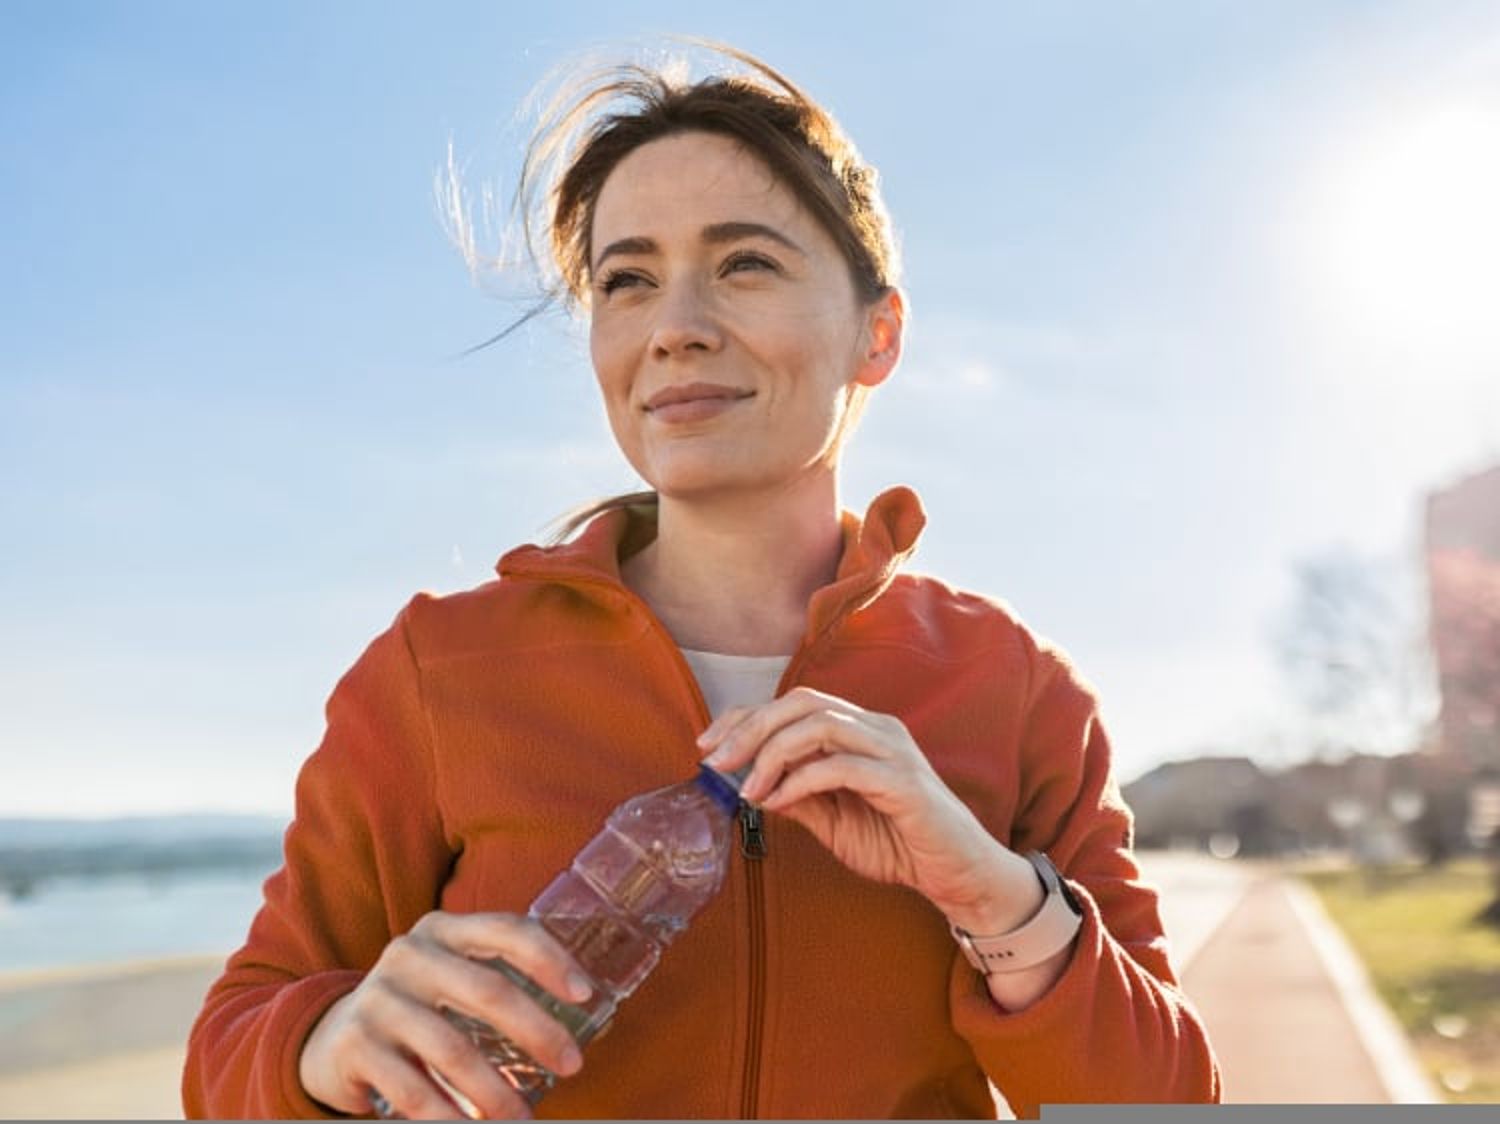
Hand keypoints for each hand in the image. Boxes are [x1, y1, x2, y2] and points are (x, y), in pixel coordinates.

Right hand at [297, 911, 593, 1119]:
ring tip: (523, 1116)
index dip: (550, 958)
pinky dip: (449, 1116)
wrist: (332, 1037)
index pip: (507, 930)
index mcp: (443, 930)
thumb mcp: (451, 976)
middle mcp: (409, 955)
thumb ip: (498, 979)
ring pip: (453, 1049)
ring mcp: (378, 998)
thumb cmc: (419, 1006)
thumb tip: (586, 1012)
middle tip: (571, 1064)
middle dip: (538, 1031)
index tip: (585, 994)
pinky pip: (413, 1089)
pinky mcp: (356, 1044)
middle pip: (488, 990)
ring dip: (496, 1091)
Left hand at [699, 687, 1031, 930]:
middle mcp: (876, 728)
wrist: (955, 874)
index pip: (794, 703)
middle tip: (716, 762)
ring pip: (820, 725)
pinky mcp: (903, 780)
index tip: (707, 746)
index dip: (745, 717)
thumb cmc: (898, 843)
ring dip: (772, 753)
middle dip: (750, 728)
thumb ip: (796, 795)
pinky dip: (800, 781)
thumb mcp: (833, 820)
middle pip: (801, 703)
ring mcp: (892, 749)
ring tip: (747, 788)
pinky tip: (777, 802)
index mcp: (859, 729)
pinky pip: (841, 767)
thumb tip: (747, 783)